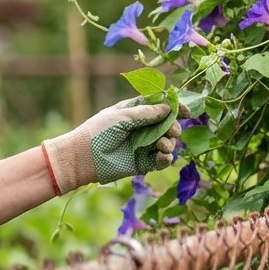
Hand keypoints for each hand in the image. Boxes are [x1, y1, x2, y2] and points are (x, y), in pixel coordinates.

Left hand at [41, 98, 182, 193]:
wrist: (83, 158)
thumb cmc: (98, 132)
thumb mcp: (121, 117)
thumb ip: (146, 113)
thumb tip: (168, 108)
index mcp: (136, 112)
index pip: (160, 107)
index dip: (174, 108)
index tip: (185, 112)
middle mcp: (142, 128)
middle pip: (168, 125)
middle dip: (174, 127)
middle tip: (172, 131)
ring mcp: (143, 146)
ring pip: (167, 143)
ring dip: (170, 143)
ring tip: (162, 145)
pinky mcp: (143, 163)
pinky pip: (161, 160)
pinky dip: (166, 158)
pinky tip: (162, 156)